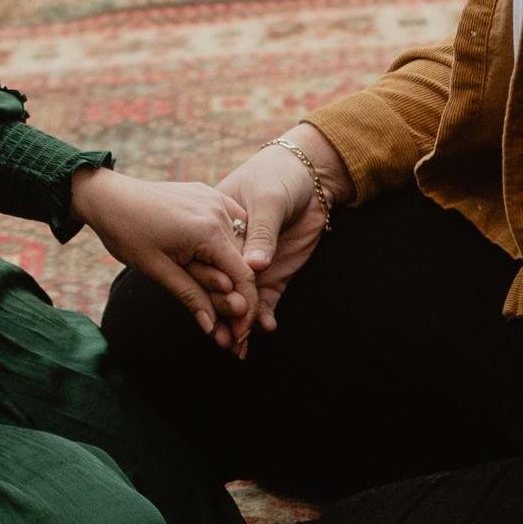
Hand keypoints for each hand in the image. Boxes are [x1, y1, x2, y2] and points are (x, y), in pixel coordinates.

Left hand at [74, 168, 260, 342]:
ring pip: (240, 246)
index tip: (239, 335)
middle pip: (244, 263)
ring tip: (221, 305)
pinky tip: (219, 271)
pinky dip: (228, 250)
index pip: (243, 276)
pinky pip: (231, 227)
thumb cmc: (127, 233)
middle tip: (229, 331)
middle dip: (239, 298)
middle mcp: (219, 210)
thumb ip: (191, 297)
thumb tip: (213, 329)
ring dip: (234, 275)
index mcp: (208, 230)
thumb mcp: (158, 270)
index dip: (246, 311)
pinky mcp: (210, 196)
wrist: (109, 196)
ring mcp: (216, 199)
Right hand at [215, 130, 350, 336]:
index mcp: (219, 228)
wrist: (310, 175)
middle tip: (224, 341)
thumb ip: (262, 233)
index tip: (214, 312)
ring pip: (242, 299)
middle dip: (223, 316)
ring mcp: (253, 264)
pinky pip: (266, 299)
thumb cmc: (279, 176)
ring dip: (240, 323)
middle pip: (223, 288)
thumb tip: (255, 266)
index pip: (213, 264)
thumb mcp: (268, 200)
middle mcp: (232, 251)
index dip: (212, 289)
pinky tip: (266, 328)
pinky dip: (265, 315)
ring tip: (239, 347)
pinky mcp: (274, 273)